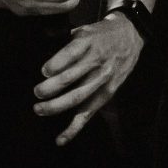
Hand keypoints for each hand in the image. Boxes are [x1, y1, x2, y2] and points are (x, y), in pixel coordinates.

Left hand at [34, 12, 147, 144]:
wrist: (130, 37)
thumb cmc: (101, 34)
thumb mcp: (83, 28)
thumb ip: (63, 37)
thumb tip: (41, 41)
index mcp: (88, 43)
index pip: (70, 54)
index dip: (55, 64)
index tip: (43, 71)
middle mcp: (96, 62)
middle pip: (71, 78)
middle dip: (51, 88)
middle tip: (37, 92)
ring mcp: (102, 80)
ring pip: (78, 97)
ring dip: (57, 106)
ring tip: (39, 109)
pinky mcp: (107, 94)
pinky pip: (88, 113)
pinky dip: (74, 128)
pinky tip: (60, 139)